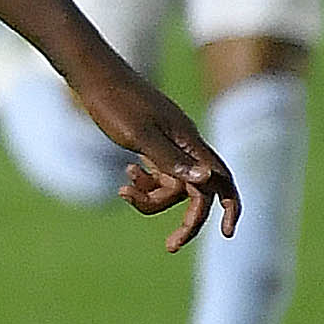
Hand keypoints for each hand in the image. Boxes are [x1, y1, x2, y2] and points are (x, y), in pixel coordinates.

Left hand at [65, 55, 240, 251]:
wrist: (94, 76)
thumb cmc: (115, 102)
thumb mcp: (139, 134)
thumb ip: (170, 159)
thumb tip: (206, 180)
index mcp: (189, 141)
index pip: (221, 179)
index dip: (229, 208)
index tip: (228, 234)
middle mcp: (185, 145)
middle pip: (197, 192)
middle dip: (187, 220)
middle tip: (171, 246)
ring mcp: (169, 145)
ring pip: (173, 188)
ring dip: (152, 198)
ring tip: (124, 190)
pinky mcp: (152, 144)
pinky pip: (158, 176)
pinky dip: (143, 184)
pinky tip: (125, 176)